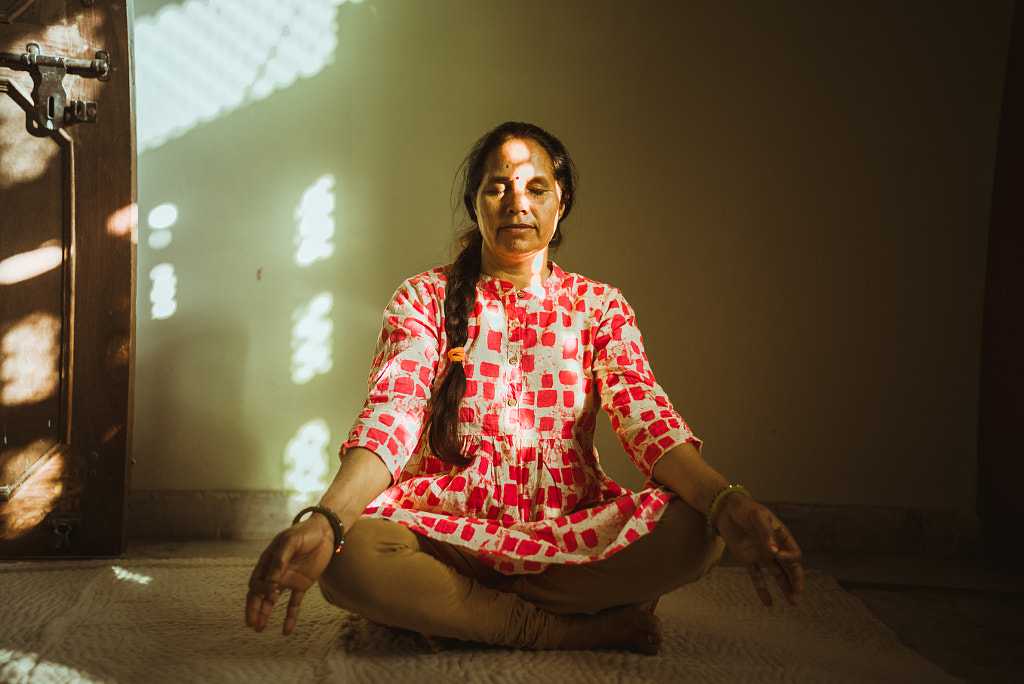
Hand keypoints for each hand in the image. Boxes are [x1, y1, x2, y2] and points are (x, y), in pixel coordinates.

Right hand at [245, 516, 335, 634]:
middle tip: (251, 624)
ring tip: (259, 629)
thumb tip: (273, 579)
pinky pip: (293, 603)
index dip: (261, 588)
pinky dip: (290, 617)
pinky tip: (286, 631)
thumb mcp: (291, 541)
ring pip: (272, 601)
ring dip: (265, 614)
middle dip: (253, 609)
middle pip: (259, 595)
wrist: (325, 532)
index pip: (256, 582)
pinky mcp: (302, 584)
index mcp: (267, 562)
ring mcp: (288, 580)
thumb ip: (282, 558)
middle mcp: (275, 573)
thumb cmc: (305, 532)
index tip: (275, 586)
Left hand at [715, 494, 803, 606]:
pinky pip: (757, 577)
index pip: (793, 553)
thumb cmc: (744, 508)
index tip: (779, 556)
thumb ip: (765, 533)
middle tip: (799, 591)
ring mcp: (762, 555)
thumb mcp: (757, 516)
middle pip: (790, 567)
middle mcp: (774, 548)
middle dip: (796, 579)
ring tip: (793, 602)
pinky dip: (762, 590)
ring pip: (778, 575)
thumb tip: (774, 552)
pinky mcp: (748, 560)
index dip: (790, 558)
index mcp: (781, 536)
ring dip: (785, 588)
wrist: (725, 509)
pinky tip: (768, 603)